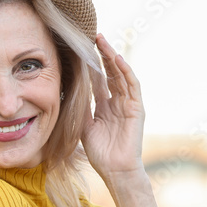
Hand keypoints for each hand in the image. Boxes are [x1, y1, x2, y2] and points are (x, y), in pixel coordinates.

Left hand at [82, 33, 145, 180]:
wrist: (115, 170)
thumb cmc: (100, 153)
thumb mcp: (83, 126)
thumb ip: (80, 107)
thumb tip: (69, 90)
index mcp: (105, 106)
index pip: (98, 80)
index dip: (91, 65)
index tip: (81, 49)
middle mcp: (118, 102)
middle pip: (110, 73)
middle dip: (102, 55)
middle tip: (92, 37)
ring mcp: (128, 104)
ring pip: (121, 74)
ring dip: (112, 57)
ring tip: (103, 41)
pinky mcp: (137, 108)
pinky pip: (132, 86)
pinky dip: (125, 71)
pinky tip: (116, 59)